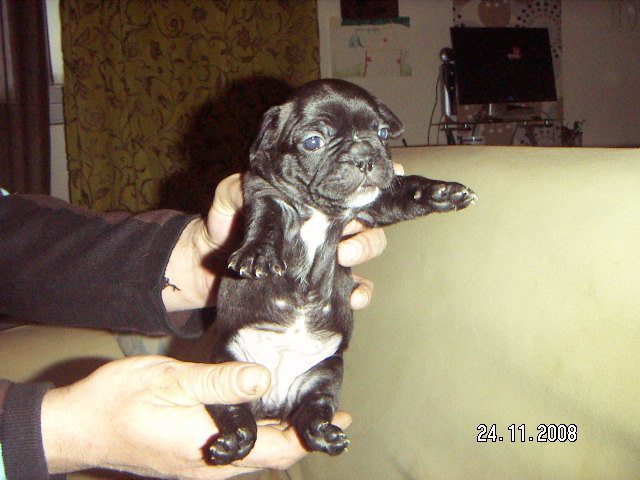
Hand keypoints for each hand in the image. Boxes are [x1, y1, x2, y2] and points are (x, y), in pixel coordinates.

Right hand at [41, 356, 351, 478]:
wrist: (76, 428)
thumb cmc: (118, 401)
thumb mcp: (169, 381)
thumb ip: (219, 382)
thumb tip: (264, 379)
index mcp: (209, 448)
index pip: (273, 450)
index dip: (308, 437)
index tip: (338, 422)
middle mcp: (209, 468)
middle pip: (269, 458)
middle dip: (301, 438)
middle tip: (330, 415)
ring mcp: (199, 468)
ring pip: (254, 459)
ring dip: (282, 440)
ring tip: (305, 415)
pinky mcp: (189, 461)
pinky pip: (237, 456)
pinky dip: (259, 440)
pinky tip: (263, 421)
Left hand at [163, 171, 394, 311]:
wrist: (206, 271)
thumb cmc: (220, 229)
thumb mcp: (226, 204)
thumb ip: (236, 190)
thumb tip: (247, 181)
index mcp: (309, 201)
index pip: (348, 188)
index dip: (375, 181)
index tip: (391, 177)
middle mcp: (324, 225)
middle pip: (367, 218)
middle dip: (367, 224)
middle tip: (347, 236)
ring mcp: (325, 255)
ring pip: (366, 251)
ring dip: (364, 253)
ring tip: (344, 259)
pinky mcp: (322, 284)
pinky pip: (353, 288)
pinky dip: (360, 293)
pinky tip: (352, 297)